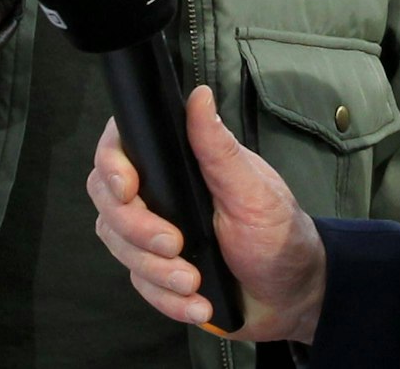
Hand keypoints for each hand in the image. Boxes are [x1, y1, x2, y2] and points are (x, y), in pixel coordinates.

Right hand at [87, 86, 327, 343]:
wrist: (292, 294)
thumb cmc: (278, 232)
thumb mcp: (251, 190)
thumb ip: (218, 148)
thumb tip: (199, 94)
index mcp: (178, 163)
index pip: (122, 147)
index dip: (112, 165)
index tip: (128, 189)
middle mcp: (158, 194)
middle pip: (108, 201)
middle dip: (135, 229)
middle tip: (174, 245)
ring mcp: (154, 235)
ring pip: (119, 246)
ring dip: (154, 270)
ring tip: (193, 282)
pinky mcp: (158, 274)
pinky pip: (141, 286)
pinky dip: (167, 300)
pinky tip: (197, 305)